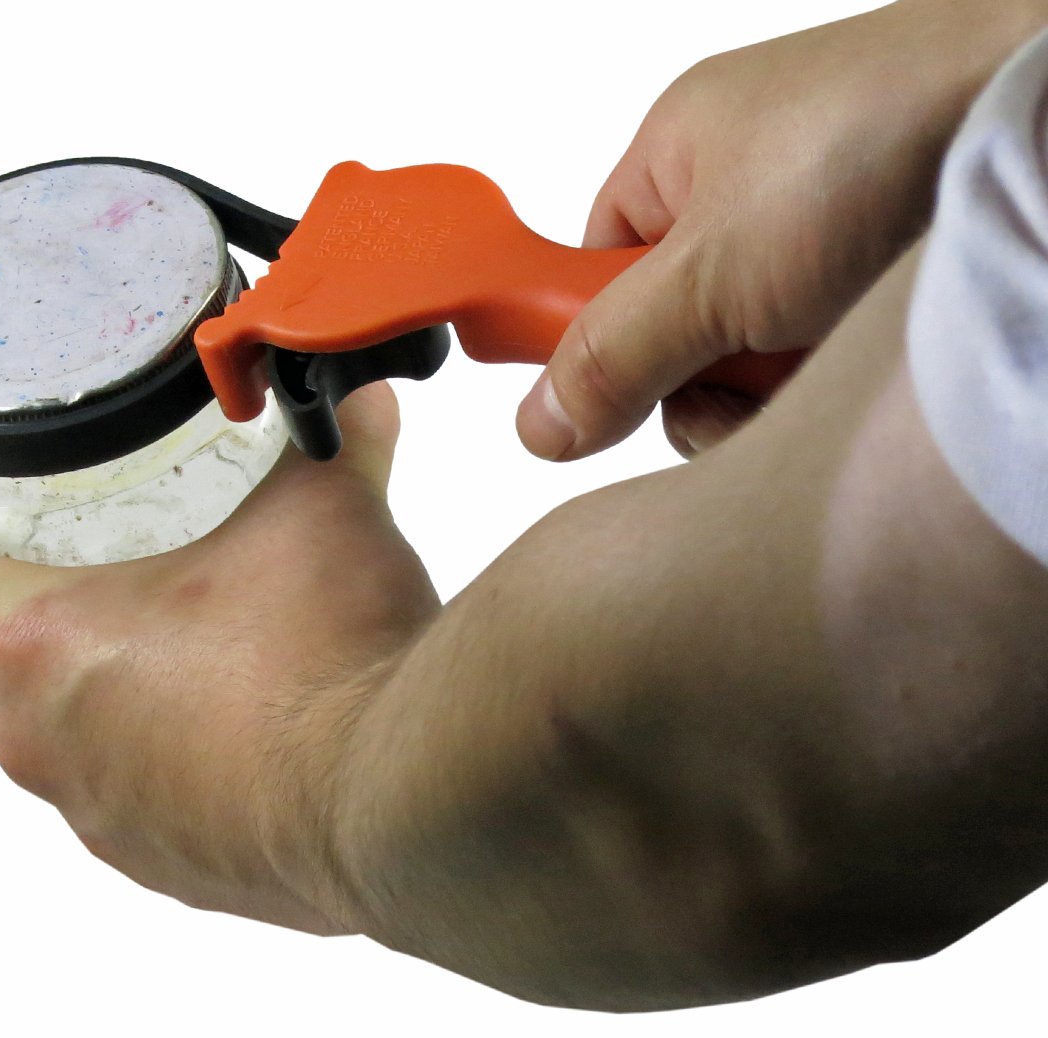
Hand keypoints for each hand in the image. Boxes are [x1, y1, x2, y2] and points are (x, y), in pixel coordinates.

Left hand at [0, 385, 438, 934]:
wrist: (402, 798)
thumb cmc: (335, 663)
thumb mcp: (327, 516)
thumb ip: (332, 444)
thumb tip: (359, 400)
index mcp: (46, 646)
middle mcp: (47, 745)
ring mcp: (101, 816)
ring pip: (22, 751)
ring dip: (40, 693)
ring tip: (119, 640)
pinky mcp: (164, 863)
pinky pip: (107, 802)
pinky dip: (125, 755)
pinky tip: (204, 721)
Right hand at [516, 0, 1031, 460]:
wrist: (1044, 112)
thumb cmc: (882, 137)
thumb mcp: (713, 272)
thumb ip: (614, 355)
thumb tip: (540, 424)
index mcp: (675, 159)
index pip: (589, 278)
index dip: (591, 343)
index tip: (596, 403)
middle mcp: (738, 198)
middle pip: (668, 339)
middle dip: (701, 380)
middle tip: (742, 374)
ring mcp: (810, 240)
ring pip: (742, 364)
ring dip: (769, 389)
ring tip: (822, 355)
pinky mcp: (869, 277)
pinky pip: (808, 362)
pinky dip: (825, 378)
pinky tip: (859, 359)